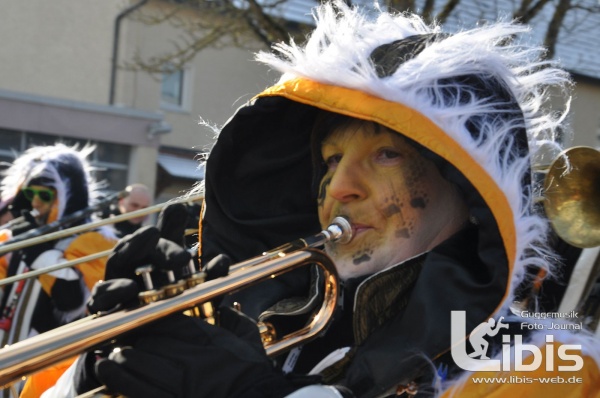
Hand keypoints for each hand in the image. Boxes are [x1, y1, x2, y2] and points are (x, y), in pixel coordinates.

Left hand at [92, 309, 317, 397]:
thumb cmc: (253, 376)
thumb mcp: (251, 342)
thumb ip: (237, 321)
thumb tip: (228, 308)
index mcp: (206, 340)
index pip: (167, 322)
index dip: (149, 321)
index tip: (142, 324)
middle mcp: (187, 359)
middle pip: (146, 342)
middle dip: (131, 341)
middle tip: (122, 343)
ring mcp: (176, 385)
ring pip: (135, 364)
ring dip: (118, 360)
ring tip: (108, 359)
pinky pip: (135, 391)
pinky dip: (117, 381)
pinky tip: (107, 373)